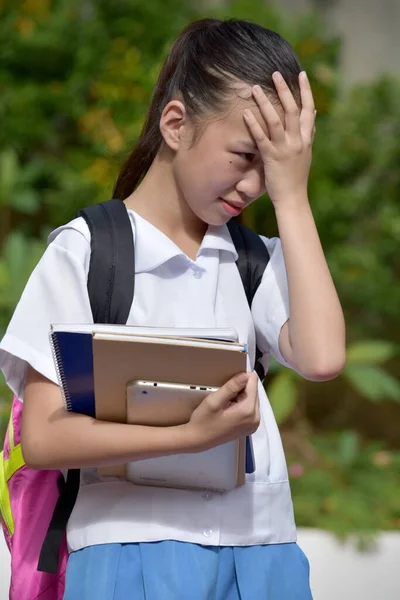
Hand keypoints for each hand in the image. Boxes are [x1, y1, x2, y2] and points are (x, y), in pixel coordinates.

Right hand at [186, 372, 259, 451]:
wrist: (198, 440)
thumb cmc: (203, 420)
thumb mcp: (214, 401)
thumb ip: (231, 387)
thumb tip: (245, 375)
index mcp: (248, 411)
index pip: (253, 383)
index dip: (241, 378)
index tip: (228, 384)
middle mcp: (256, 418)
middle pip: (254, 391)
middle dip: (241, 388)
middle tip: (224, 395)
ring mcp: (254, 424)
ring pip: (252, 398)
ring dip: (240, 396)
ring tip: (226, 403)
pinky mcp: (251, 427)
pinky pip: (250, 407)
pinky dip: (241, 404)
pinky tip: (229, 409)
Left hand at [243, 71, 315, 205]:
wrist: (293, 198)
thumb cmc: (296, 178)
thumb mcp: (306, 154)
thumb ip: (307, 136)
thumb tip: (313, 119)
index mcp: (306, 139)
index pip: (309, 110)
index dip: (306, 91)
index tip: (302, 74)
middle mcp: (297, 141)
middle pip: (292, 110)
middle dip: (284, 89)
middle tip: (275, 73)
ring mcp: (285, 149)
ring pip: (275, 120)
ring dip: (265, 102)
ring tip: (255, 88)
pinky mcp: (271, 158)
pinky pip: (261, 138)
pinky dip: (253, 125)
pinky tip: (245, 113)